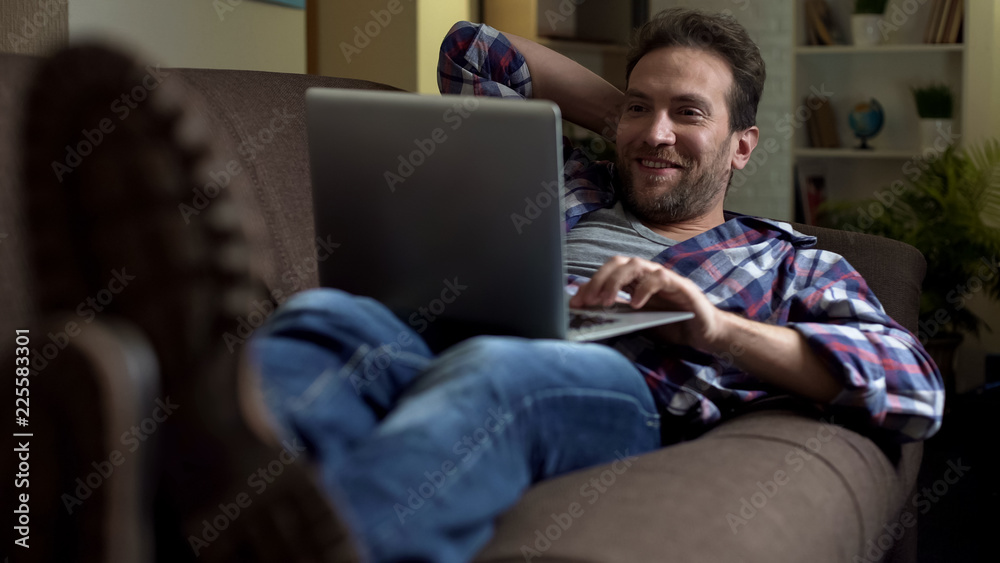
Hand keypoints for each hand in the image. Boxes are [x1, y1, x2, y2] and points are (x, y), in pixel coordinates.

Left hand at [568, 256, 726, 350]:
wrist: (704, 332)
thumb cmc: (671, 325)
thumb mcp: (638, 321)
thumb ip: (618, 314)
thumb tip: (588, 315)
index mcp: (634, 282)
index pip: (606, 274)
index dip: (588, 285)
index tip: (574, 302)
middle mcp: (646, 275)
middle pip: (617, 263)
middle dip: (598, 280)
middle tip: (588, 300)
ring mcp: (663, 277)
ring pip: (635, 265)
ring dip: (616, 282)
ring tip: (607, 301)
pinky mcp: (680, 285)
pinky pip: (659, 278)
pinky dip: (644, 288)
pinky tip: (636, 305)